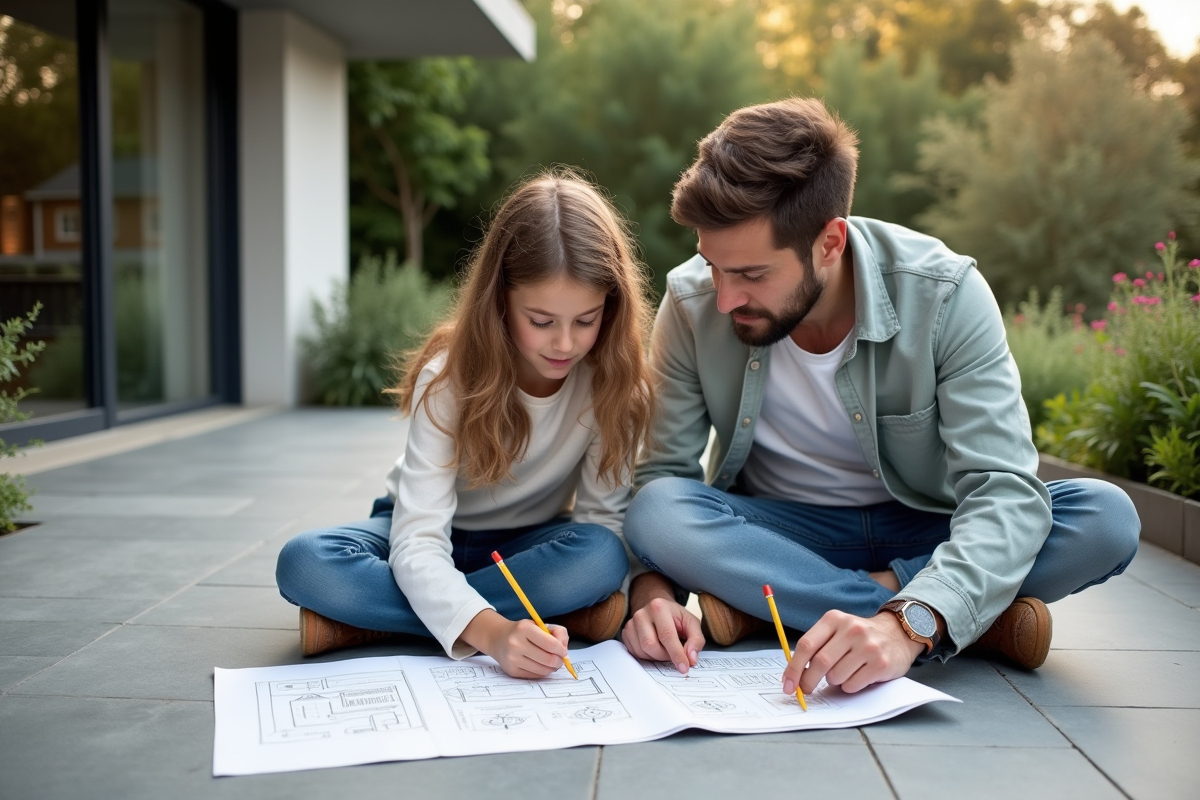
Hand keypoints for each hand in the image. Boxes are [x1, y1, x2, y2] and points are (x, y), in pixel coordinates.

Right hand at [462, 610, 569, 678]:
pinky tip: (541, 665)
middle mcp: (516, 644)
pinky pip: (535, 676)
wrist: (499, 638)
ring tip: (552, 663)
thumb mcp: (540, 625)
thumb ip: (558, 633)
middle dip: (559, 661)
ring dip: (552, 668)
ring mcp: (512, 659)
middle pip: (547, 659)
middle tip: (560, 659)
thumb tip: (565, 651)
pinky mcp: (511, 671)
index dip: (561, 649)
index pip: (549, 643)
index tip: (563, 651)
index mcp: (524, 628)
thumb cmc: (524, 631)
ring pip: (542, 670)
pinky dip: (542, 672)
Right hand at [621, 574, 703, 672]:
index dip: (676, 654)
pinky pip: (635, 654)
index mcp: (659, 607)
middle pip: (651, 645)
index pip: (667, 635)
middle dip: (665, 656)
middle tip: (674, 654)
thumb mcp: (692, 624)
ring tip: (665, 648)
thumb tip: (691, 659)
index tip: (684, 668)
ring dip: (656, 657)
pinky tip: (655, 648)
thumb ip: (696, 640)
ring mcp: (631, 623)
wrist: (658, 609)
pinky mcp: (626, 633)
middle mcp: (641, 613)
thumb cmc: (676, 617)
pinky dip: (647, 656)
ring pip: (642, 651)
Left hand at [783, 610, 922, 695]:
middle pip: (819, 663)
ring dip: (834, 681)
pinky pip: (852, 685)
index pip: (806, 645)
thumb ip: (816, 647)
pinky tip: (858, 675)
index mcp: (834, 619)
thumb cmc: (858, 636)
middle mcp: (851, 629)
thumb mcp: (836, 630)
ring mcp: (868, 646)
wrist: (897, 633)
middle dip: (808, 681)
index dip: (793, 668)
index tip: (787, 684)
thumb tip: (794, 675)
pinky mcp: (880, 664)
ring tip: (844, 671)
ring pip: (836, 677)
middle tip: (806, 689)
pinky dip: (849, 686)